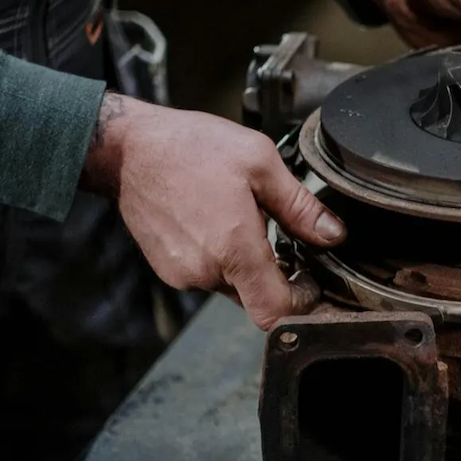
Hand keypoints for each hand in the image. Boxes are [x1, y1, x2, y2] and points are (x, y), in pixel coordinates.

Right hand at [81, 93, 345, 329]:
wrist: (127, 149)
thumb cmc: (190, 148)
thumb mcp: (260, 162)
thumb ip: (300, 206)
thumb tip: (333, 235)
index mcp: (233, 249)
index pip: (275, 312)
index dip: (302, 304)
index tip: (311, 282)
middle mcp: (205, 272)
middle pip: (257, 298)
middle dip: (278, 276)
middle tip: (287, 240)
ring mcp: (182, 275)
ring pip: (233, 286)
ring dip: (249, 265)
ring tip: (249, 221)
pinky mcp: (168, 270)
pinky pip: (209, 276)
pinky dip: (223, 259)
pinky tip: (221, 224)